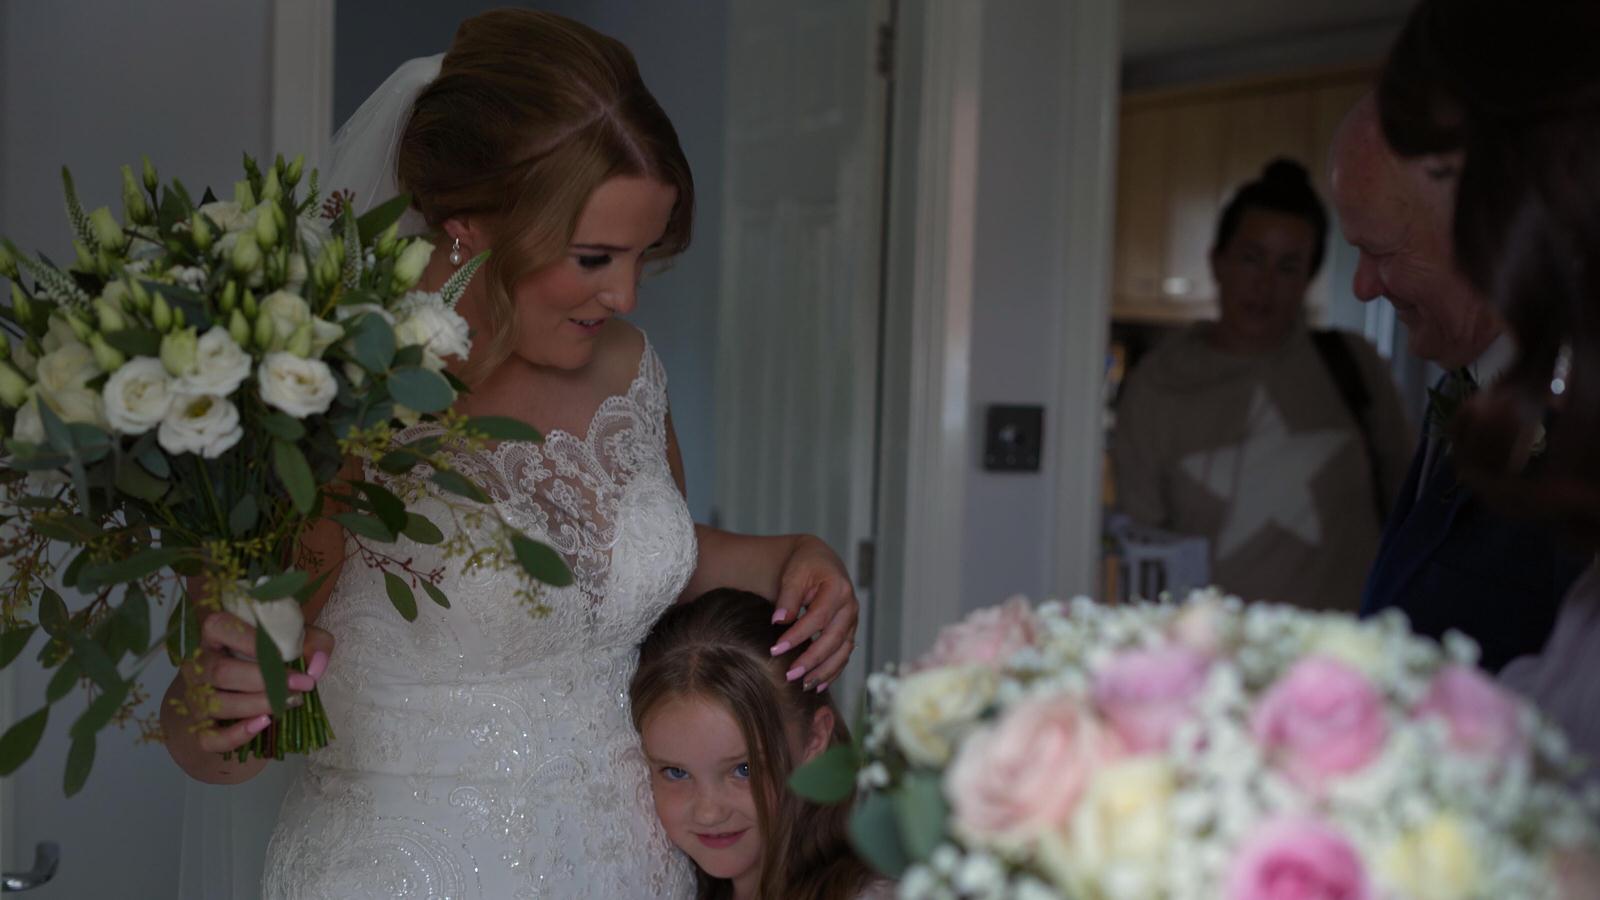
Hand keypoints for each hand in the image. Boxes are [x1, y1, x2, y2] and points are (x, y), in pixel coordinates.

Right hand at [177, 610, 333, 753]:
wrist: (242, 686)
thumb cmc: (269, 655)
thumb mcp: (292, 639)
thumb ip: (311, 642)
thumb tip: (317, 664)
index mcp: (214, 633)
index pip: (221, 627)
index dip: (252, 641)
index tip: (286, 655)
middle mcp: (198, 663)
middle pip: (222, 672)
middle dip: (266, 680)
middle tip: (301, 685)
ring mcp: (194, 696)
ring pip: (217, 704)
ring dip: (258, 705)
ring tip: (291, 703)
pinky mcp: (199, 727)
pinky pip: (209, 737)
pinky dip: (236, 735)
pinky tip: (263, 724)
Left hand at [771, 536, 858, 691]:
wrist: (818, 561)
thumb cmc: (804, 565)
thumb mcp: (793, 574)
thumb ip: (787, 597)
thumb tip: (779, 620)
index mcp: (838, 589)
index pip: (818, 618)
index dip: (797, 636)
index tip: (776, 649)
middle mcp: (850, 606)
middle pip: (833, 639)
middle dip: (812, 660)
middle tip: (790, 675)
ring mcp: (852, 620)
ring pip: (843, 651)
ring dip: (824, 671)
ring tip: (804, 685)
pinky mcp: (849, 630)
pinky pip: (845, 654)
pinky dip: (833, 670)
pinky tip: (818, 683)